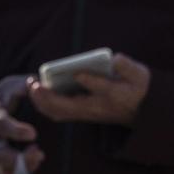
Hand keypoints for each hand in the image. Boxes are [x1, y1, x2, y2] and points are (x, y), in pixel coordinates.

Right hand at [0, 75, 43, 173]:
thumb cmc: (12, 90)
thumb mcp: (19, 82)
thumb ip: (33, 85)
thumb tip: (44, 86)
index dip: (14, 131)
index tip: (33, 134)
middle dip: (16, 159)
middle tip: (39, 154)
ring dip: (20, 167)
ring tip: (39, 156)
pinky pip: (3, 172)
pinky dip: (18, 172)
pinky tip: (35, 161)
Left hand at [28, 54, 149, 126]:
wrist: (141, 110)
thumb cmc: (138, 87)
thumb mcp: (140, 74)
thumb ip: (127, 66)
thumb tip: (115, 58)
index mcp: (114, 94)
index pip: (100, 87)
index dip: (89, 80)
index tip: (77, 71)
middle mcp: (97, 107)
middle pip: (67, 107)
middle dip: (48, 96)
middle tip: (34, 82)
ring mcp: (87, 113)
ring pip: (59, 112)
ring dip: (42, 101)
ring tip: (32, 85)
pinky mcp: (81, 114)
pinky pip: (58, 113)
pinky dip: (45, 104)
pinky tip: (38, 93)